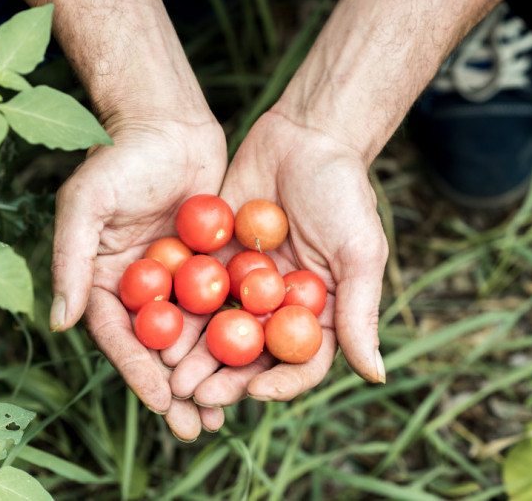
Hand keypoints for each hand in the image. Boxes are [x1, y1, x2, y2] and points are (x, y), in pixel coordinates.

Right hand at [50, 116, 227, 438]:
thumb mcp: (85, 204)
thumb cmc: (118, 157)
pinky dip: (234, 334)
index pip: (119, 337)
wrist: (166, 123)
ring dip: (208, 374)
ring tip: (225, 413)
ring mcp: (175, 279)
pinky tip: (255, 362)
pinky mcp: (207, 265)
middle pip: (156, 348)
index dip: (137, 372)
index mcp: (103, 281)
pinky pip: (221, 305)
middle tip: (197, 427)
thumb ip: (71, 260)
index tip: (162, 403)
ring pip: (192, 335)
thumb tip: (58, 323)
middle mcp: (138, 287)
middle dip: (175, 389)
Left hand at [169, 110, 387, 408]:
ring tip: (169, 369)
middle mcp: (278, 307)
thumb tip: (375, 377)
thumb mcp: (359, 252)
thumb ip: (360, 313)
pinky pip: (193, 290)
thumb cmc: (344, 192)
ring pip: (216, 329)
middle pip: (251, 355)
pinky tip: (156, 323)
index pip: (300, 363)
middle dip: (224, 377)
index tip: (256, 391)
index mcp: (317, 314)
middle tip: (195, 393)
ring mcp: (243, 285)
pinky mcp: (214, 260)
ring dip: (194, 352)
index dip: (280, 382)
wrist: (304, 137)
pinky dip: (176, 308)